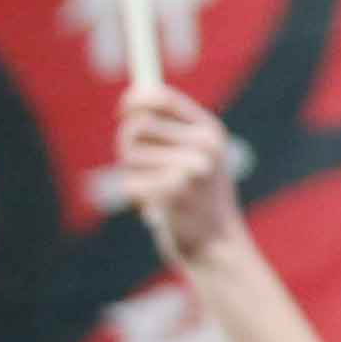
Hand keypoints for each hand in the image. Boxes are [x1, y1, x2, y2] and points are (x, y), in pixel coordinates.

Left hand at [108, 83, 249, 270]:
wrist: (217, 243)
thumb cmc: (200, 196)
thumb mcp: (199, 156)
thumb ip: (171, 127)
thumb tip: (132, 100)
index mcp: (211, 132)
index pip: (162, 98)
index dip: (135, 99)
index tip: (123, 109)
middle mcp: (204, 146)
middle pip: (138, 125)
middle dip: (126, 140)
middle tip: (133, 158)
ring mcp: (189, 169)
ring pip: (130, 156)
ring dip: (133, 172)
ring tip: (155, 188)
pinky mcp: (170, 194)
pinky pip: (130, 183)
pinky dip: (136, 196)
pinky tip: (157, 206)